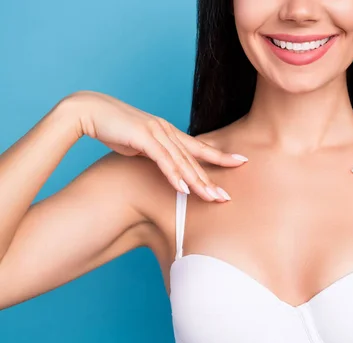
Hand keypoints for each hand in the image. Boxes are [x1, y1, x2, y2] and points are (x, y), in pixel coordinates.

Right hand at [60, 90, 247, 201]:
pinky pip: (162, 160)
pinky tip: (184, 189)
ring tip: (212, 198)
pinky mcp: (143, 137)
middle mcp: (167, 131)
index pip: (200, 147)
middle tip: (228, 196)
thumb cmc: (113, 128)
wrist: (88, 110)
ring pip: (182, 162)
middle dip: (212, 179)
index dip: (220, 156)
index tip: (240, 162)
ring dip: (197, 182)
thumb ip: (155, 154)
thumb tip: (165, 167)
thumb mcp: (139, 144)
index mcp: (168, 132)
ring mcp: (156, 133)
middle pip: (195, 159)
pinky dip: (174, 175)